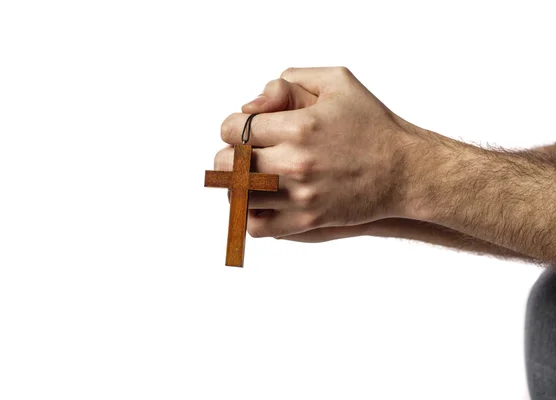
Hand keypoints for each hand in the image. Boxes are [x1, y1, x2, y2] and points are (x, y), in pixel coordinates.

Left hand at [215, 67, 417, 238]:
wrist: (405, 170)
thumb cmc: (372, 124)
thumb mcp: (338, 82)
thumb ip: (290, 80)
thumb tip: (251, 103)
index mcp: (299, 126)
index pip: (233, 128)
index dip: (233, 127)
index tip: (245, 130)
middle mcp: (295, 162)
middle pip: (227, 163)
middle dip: (230, 155)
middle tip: (243, 155)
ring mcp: (300, 195)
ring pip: (237, 196)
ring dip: (235, 185)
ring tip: (248, 178)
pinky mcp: (307, 220)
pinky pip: (257, 226)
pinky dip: (248, 216)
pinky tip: (259, 203)